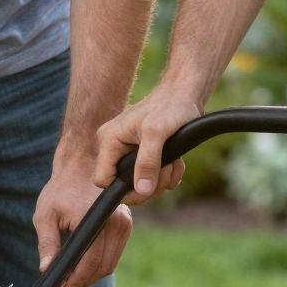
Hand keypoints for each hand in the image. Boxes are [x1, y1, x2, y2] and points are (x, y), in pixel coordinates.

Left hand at [33, 149, 133, 286]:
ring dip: (92, 274)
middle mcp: (115, 222)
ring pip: (110, 263)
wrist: (82, 167)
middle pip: (103, 267)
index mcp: (94, 218)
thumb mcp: (45, 215)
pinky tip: (83, 265)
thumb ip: (47, 243)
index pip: (90, 262)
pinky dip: (100, 263)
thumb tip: (46, 269)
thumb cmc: (61, 189)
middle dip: (84, 280)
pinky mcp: (126, 225)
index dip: (76, 280)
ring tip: (72, 278)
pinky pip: (114, 253)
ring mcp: (124, 223)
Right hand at [91, 84, 198, 201]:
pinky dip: (166, 175)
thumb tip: (142, 190)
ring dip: (161, 180)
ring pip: (140, 184)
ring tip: (174, 163)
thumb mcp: (157, 133)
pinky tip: (176, 163)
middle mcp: (115, 148)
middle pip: (124, 186)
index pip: (102, 179)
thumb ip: (148, 162)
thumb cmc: (169, 107)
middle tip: (166, 171)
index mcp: (109, 140)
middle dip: (148, 185)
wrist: (184, 96)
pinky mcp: (144, 156)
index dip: (123, 189)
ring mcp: (129, 153)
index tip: (146, 187)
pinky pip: (152, 178)